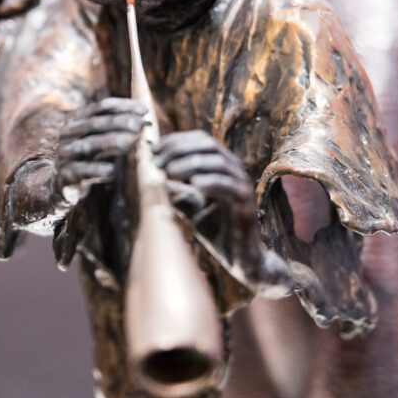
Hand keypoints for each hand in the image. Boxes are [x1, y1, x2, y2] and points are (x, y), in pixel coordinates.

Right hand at [53, 98, 146, 205]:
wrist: (64, 185)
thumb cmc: (89, 158)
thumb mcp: (101, 139)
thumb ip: (118, 128)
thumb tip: (145, 117)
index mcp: (77, 119)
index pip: (101, 107)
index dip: (123, 106)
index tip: (144, 110)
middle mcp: (68, 133)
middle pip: (94, 123)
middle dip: (119, 122)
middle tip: (139, 125)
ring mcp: (65, 153)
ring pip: (88, 144)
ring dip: (110, 141)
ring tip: (130, 142)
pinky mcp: (66, 174)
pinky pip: (82, 170)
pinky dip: (97, 169)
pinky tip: (112, 171)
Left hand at [153, 130, 292, 292]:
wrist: (237, 257)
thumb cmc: (214, 228)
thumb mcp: (187, 205)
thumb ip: (174, 190)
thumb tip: (151, 174)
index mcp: (220, 165)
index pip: (199, 140)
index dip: (176, 141)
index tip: (154, 149)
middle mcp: (233, 170)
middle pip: (209, 146)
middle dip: (180, 149)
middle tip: (159, 160)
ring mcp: (241, 185)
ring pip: (220, 163)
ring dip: (193, 163)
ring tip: (171, 170)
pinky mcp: (246, 203)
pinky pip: (230, 186)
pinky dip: (211, 182)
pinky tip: (194, 184)